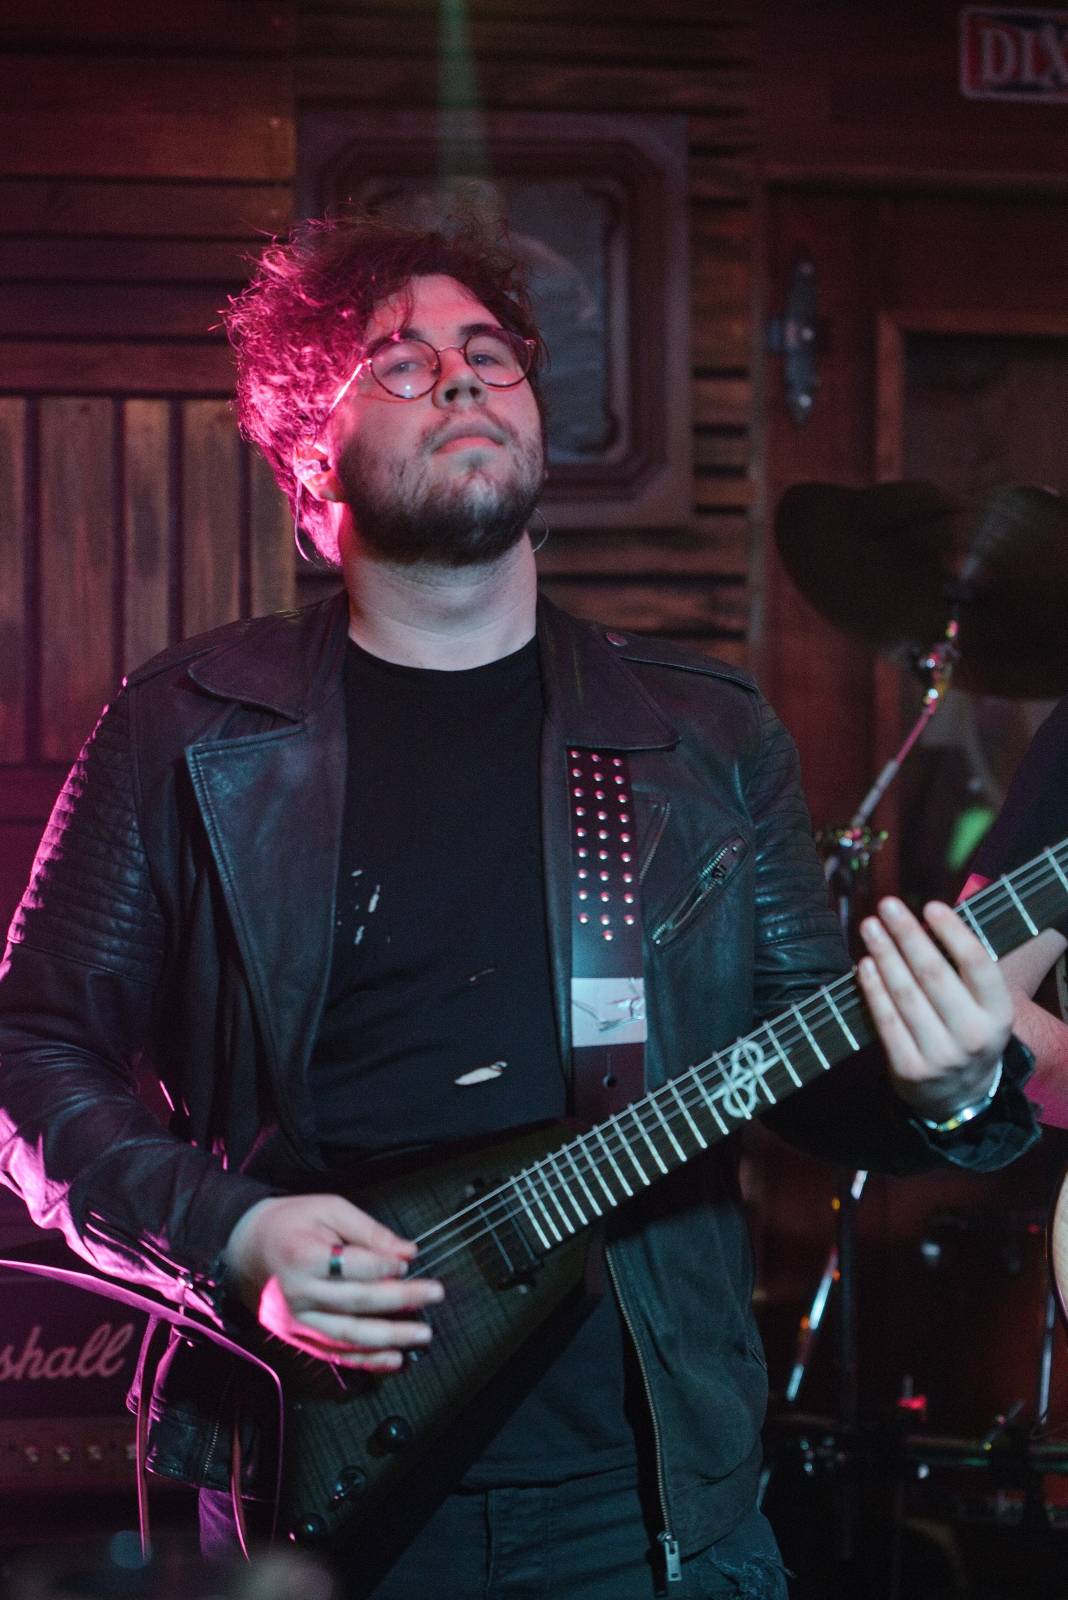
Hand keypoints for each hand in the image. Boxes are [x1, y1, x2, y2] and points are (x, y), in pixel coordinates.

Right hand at [223, 1193, 443, 1371]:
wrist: (242, 1248)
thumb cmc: (288, 1223)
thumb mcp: (327, 1209)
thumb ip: (368, 1231)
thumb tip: (407, 1252)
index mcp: (303, 1256)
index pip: (355, 1266)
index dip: (387, 1265)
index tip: (411, 1263)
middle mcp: (298, 1293)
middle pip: (357, 1302)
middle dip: (401, 1300)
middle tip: (434, 1294)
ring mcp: (296, 1320)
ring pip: (349, 1336)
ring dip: (390, 1338)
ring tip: (422, 1335)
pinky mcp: (296, 1337)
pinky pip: (335, 1354)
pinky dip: (367, 1360)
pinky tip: (394, 1358)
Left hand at [857, 897, 1012, 1122]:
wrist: (959, 1097)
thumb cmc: (967, 1032)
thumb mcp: (984, 1007)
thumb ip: (964, 971)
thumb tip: (929, 918)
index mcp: (999, 1013)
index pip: (978, 965)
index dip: (953, 932)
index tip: (930, 905)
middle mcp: (974, 1035)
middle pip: (934, 975)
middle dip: (907, 935)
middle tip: (886, 906)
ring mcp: (941, 1056)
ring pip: (906, 995)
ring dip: (885, 955)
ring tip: (870, 928)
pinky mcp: (911, 1069)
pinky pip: (886, 1021)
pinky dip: (873, 990)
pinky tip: (865, 964)